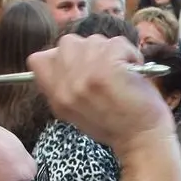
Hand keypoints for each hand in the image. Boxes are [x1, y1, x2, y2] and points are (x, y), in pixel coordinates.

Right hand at [28, 34, 174, 158]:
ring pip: (93, 40)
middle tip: (105, 69)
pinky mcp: (107, 67)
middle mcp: (66, 83)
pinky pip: (115, 42)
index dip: (60, 57)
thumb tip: (59, 56)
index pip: (38, 60)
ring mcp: (85, 74)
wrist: (142, 140)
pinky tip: (133, 70)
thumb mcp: (76, 112)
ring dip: (110, 51)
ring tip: (121, 73)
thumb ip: (63, 85)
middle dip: (88, 50)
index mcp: (56, 96)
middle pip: (67, 43)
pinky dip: (129, 53)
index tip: (80, 67)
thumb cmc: (115, 126)